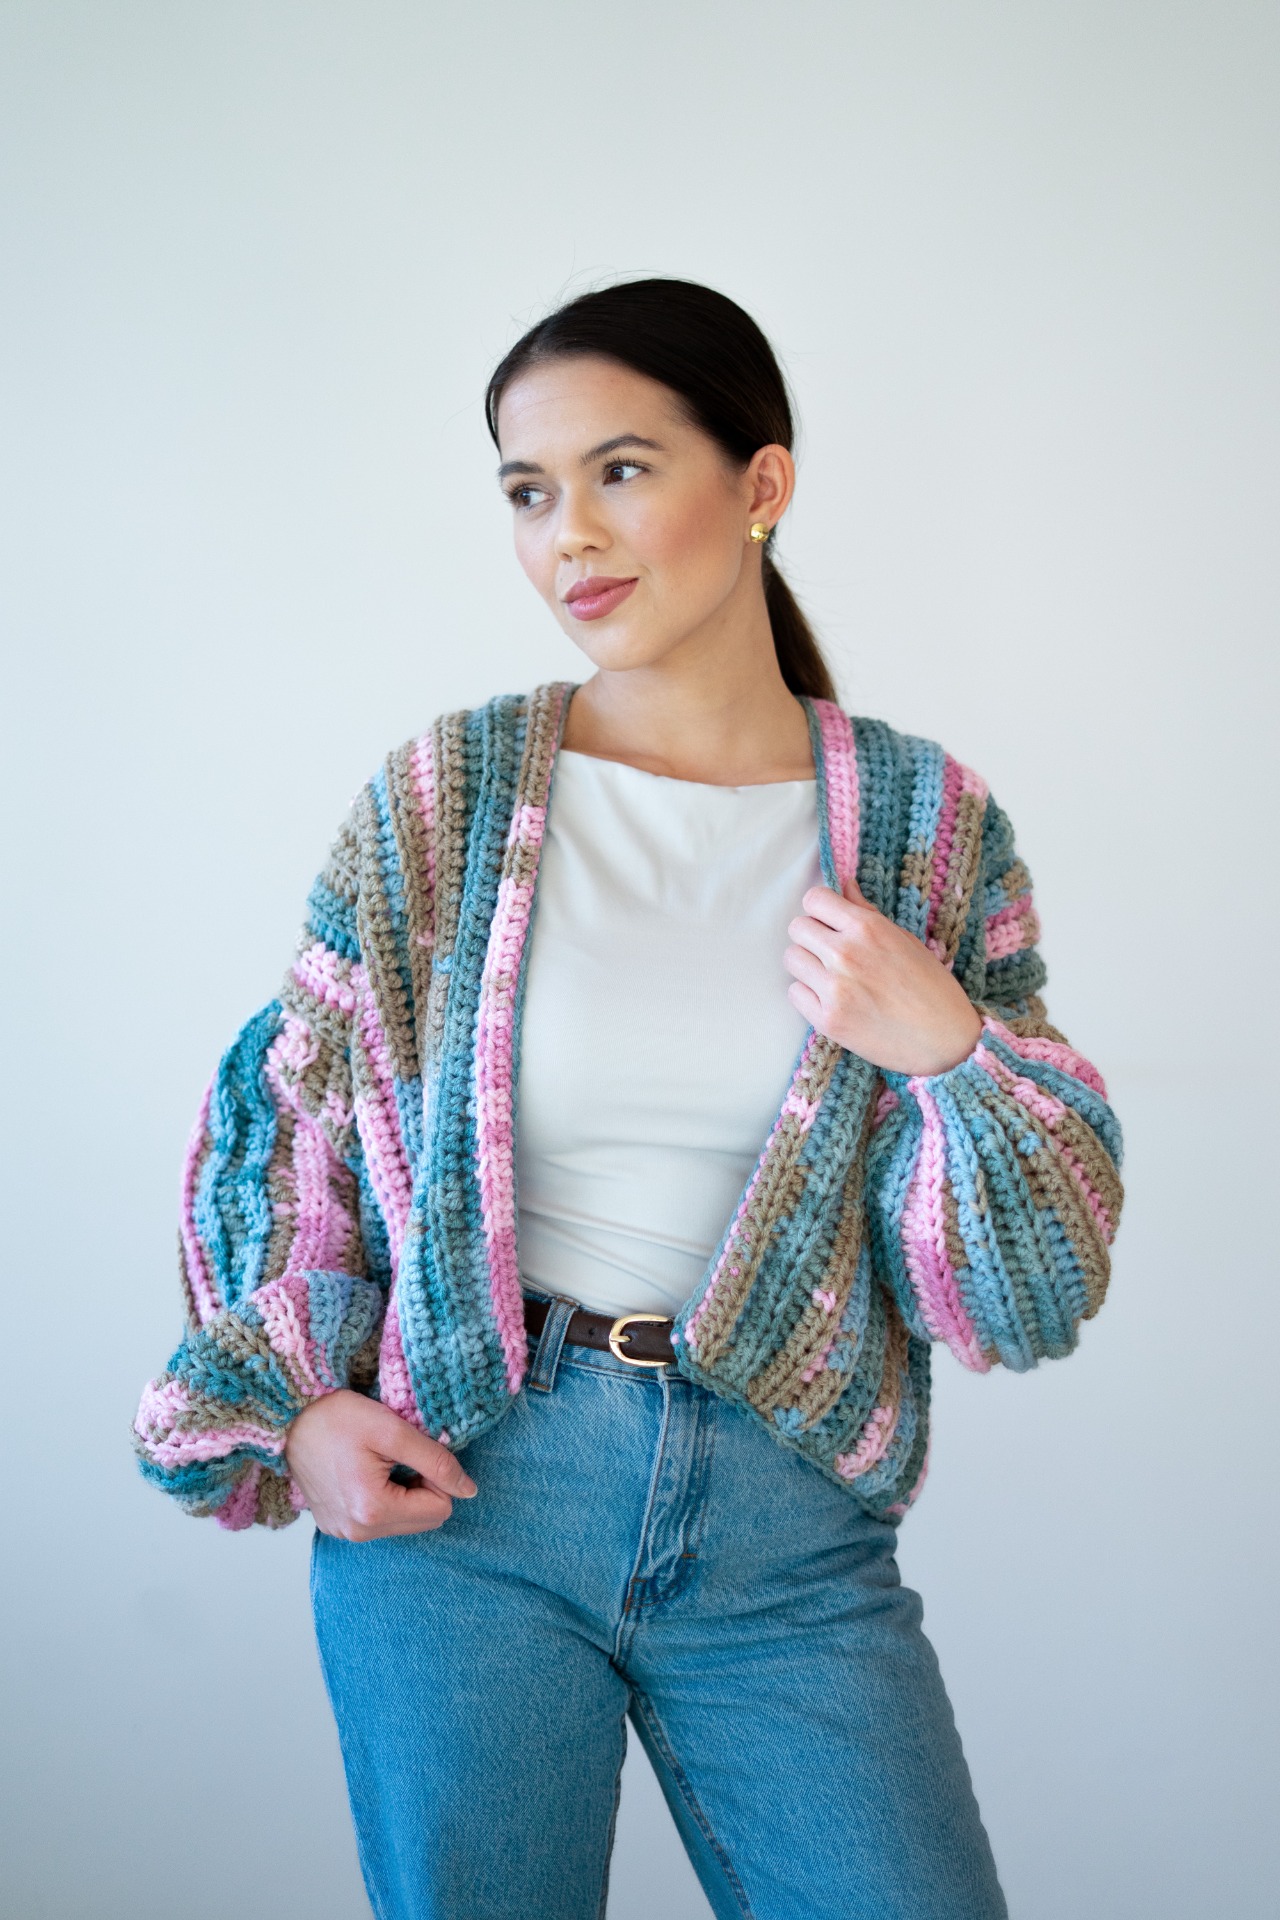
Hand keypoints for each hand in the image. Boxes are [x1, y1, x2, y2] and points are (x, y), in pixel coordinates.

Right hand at [284, 1389, 476, 1541]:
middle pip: (424, 1520)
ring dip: (403, 1494)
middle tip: (396, 1457)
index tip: (411, 1452)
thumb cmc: (337, 1418)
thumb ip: (435, 1461)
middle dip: (422, 1488)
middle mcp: (358, 1532)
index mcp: (373, 1511)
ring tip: (378, 1464)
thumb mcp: (393, 1430)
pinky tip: (363, 1474)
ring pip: (403, 1522)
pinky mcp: (335, 1527)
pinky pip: (379, 1522)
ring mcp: (344, 1533)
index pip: (441, 1508)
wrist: (289, 1419)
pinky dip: (382, 1499)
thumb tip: (468, 1490)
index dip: (436, 1476)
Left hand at [785, 878, 983, 1076]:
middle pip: (797, 927)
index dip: (820, 909)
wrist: (945, 1042)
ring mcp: (834, 988)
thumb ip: (868, 913)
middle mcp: (846, 954)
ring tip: (832, 977)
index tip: (829, 921)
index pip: (814, 899)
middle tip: (830, 952)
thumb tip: (845, 886)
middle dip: (811, 936)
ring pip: (792, 959)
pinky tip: (832, 1000)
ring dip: (807, 965)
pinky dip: (808, 995)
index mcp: (868, 928)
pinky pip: (795, 993)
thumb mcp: (906, 941)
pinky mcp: (827, 1019)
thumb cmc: (932, 988)